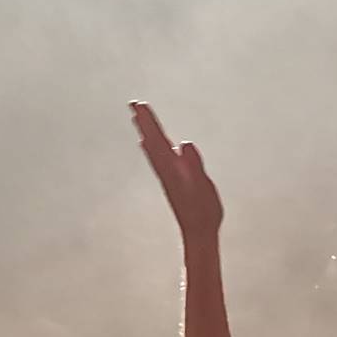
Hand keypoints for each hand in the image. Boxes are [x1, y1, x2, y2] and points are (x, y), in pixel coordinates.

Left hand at [130, 101, 222, 243]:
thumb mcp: (202, 185)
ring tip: (139, 120)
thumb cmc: (202, 210)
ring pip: (152, 149)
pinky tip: (151, 146)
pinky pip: (158, 157)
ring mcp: (168, 175)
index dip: (149, 121)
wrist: (198, 231)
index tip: (140, 105)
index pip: (157, 138)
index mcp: (171, 167)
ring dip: (146, 132)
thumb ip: (193, 164)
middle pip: (151, 140)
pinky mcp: (172, 180)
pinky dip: (152, 146)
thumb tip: (184, 144)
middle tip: (134, 104)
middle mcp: (165, 170)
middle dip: (144, 122)